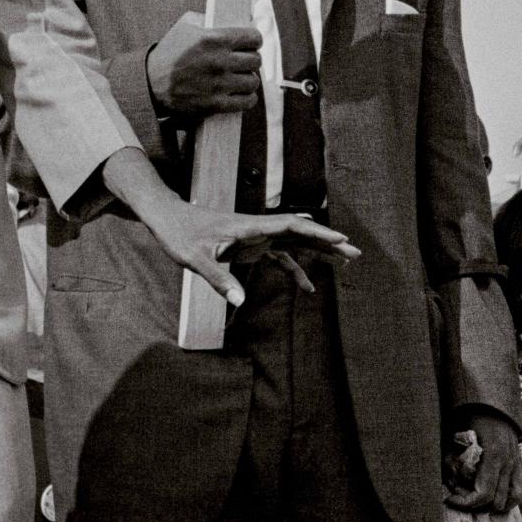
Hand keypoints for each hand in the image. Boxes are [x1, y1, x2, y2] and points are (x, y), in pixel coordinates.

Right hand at [146, 11, 262, 116]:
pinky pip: (246, 101)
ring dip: (248, 80)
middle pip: (256, 60)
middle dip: (251, 60)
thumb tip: (236, 20)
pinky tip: (240, 94)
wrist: (150, 84)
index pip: (253, 38)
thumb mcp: (185, 26)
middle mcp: (219, 61)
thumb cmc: (168, 53)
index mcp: (213, 39)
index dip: (254, 40)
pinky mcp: (215, 104)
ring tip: (240, 78)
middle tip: (244, 62)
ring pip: (253, 81)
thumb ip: (209, 19)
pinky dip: (247, 98)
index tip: (251, 44)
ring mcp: (218, 84)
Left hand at [150, 197, 359, 307]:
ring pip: (294, 244)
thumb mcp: (195, 259)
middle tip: (355, 253)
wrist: (167, 219)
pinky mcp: (249, 246)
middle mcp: (257, 230)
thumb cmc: (179, 234)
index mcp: (249, 227)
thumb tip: (240, 302)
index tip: (340, 238)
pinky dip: (295, 270)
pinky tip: (307, 287)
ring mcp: (255, 237)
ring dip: (317, 253)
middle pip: (300, 234)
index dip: (317, 232)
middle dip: (328, 242)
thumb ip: (219, 279)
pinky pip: (279, 257)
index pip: (291, 226)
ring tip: (344, 264)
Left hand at [446, 410, 521, 515]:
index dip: (466, 502)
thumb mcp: (456, 437)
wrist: (492, 407)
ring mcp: (516, 465)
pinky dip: (510, 500)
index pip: (484, 493)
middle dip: (475, 504)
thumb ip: (452, 459)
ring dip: (492, 505)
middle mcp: (508, 463)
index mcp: (492, 455)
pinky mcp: (520, 465)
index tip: (451, 498)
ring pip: (512, 500)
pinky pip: (521, 491)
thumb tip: (447, 482)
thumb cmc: (471, 420)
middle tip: (459, 494)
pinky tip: (495, 499)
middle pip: (496, 501)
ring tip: (476, 498)